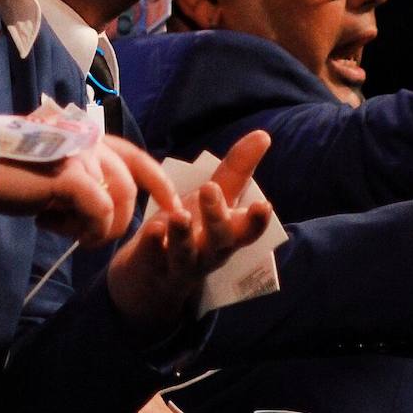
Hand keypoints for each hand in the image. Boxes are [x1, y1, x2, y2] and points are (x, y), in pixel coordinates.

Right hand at [0, 134, 180, 248]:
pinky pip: (99, 211)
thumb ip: (82, 179)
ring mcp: (80, 153)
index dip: (158, 183)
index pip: (136, 157)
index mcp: (87, 135)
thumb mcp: (55, 172)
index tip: (172, 205)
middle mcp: (88, 138)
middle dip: (123, 217)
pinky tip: (69, 234)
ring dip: (103, 227)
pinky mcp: (69, 175)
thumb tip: (104, 208)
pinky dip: (90, 228)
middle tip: (104, 237)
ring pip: (117, 198)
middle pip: (129, 183)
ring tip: (78, 236)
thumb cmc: (11, 173)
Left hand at [107, 131, 273, 334]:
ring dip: (183, 235)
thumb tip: (263, 134)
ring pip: (185, 254)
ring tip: (179, 216)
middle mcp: (208, 253)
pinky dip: (153, 244)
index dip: (257, 221)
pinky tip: (152, 229)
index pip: (248, 232)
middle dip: (217, 217)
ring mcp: (180, 265)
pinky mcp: (151, 268)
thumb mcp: (214, 200)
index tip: (263, 205)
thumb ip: (237, 169)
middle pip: (219, 242)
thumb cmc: (191, 231)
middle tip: (210, 190)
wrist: (149, 278)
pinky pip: (152, 258)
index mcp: (226, 235)